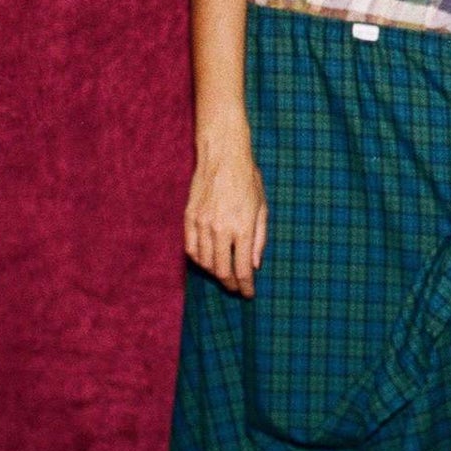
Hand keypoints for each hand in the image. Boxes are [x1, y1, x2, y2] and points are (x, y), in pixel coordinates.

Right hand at [184, 141, 267, 298]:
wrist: (223, 156)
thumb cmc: (247, 179)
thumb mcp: (261, 207)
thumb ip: (259, 239)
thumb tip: (255, 265)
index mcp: (242, 227)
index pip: (243, 269)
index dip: (246, 286)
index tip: (248, 294)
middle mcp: (221, 229)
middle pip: (222, 270)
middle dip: (230, 284)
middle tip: (236, 288)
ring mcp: (202, 224)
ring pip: (205, 262)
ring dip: (215, 273)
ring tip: (223, 274)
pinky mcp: (189, 218)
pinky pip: (191, 249)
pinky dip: (198, 260)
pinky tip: (206, 261)